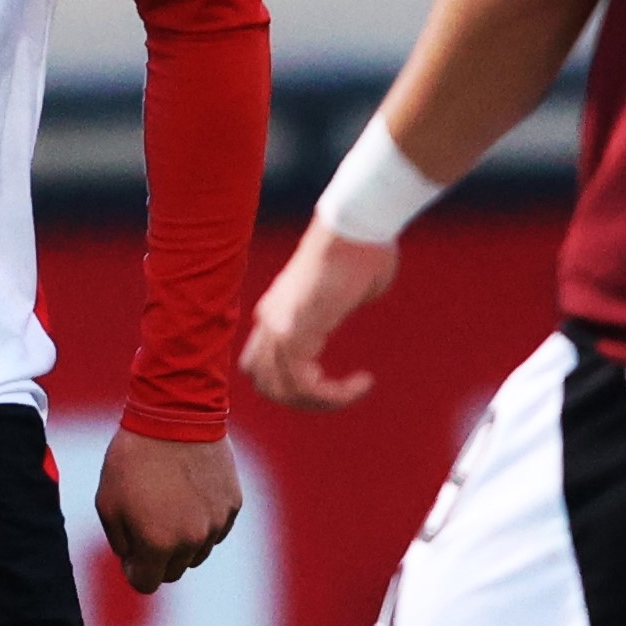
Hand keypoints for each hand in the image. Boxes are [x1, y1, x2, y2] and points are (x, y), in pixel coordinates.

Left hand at [94, 428, 242, 591]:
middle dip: (158, 557)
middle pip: (174, 571)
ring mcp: (216, 523)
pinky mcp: (232, 504)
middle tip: (147, 524)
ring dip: (182, 541)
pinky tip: (189, 493)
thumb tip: (132, 561)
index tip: (130, 551)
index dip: (133, 570)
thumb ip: (120, 542)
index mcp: (158, 544)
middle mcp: (192, 540)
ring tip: (169, 504)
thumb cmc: (133, 457)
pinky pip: (216, 529)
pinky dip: (203, 521)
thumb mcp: (108, 501)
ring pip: (197, 553)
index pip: (146, 583)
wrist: (174, 414)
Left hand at [242, 222, 399, 410]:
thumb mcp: (343, 290)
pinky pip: (304, 384)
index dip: (291, 382)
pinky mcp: (295, 330)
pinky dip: (333, 395)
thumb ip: (334, 311)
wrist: (359, 223)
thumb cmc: (362, 247)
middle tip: (339, 395)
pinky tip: (361, 383)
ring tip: (354, 391)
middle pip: (264, 382)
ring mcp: (277, 325)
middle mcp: (269, 320)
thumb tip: (347, 311)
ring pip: (281, 390)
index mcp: (276, 309)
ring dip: (320, 402)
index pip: (262, 364)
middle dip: (300, 399)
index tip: (332, 380)